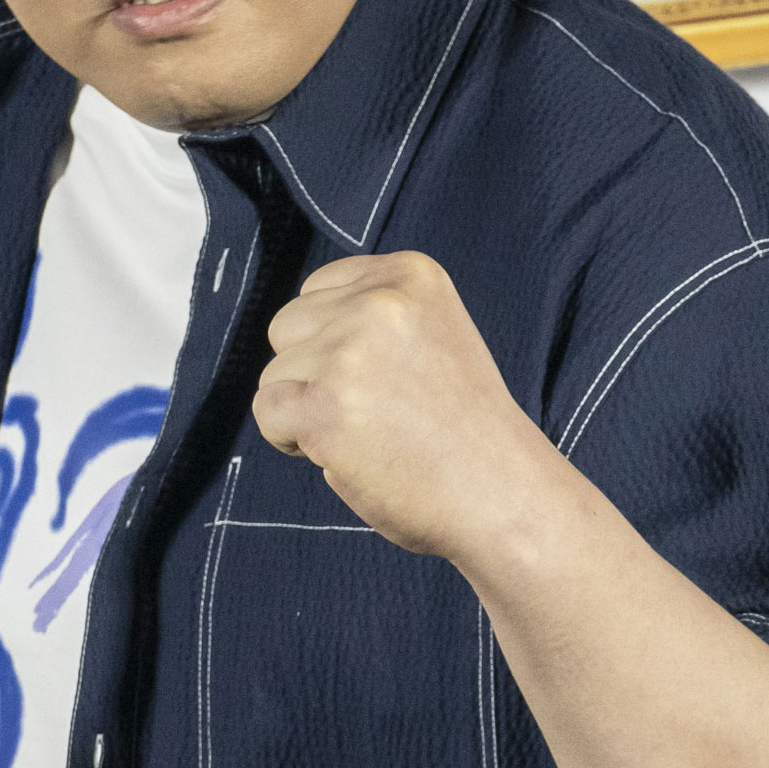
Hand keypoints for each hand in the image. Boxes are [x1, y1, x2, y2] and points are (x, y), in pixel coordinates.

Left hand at [252, 251, 546, 555]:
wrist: (501, 493)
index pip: (318, 290)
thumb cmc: (465, 428)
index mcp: (410, 273)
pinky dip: (291, 440)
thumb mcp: (433, 334)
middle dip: (312, 370)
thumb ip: (375, 317)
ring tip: (367, 434)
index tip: (382, 377)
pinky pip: (267, 411)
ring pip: (274, 372)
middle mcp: (379, 301)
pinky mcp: (324, 406)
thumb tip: (298, 333)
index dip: (333, 340)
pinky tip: (345, 453)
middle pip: (286, 325)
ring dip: (304, 407)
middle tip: (373, 411)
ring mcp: (350, 352)